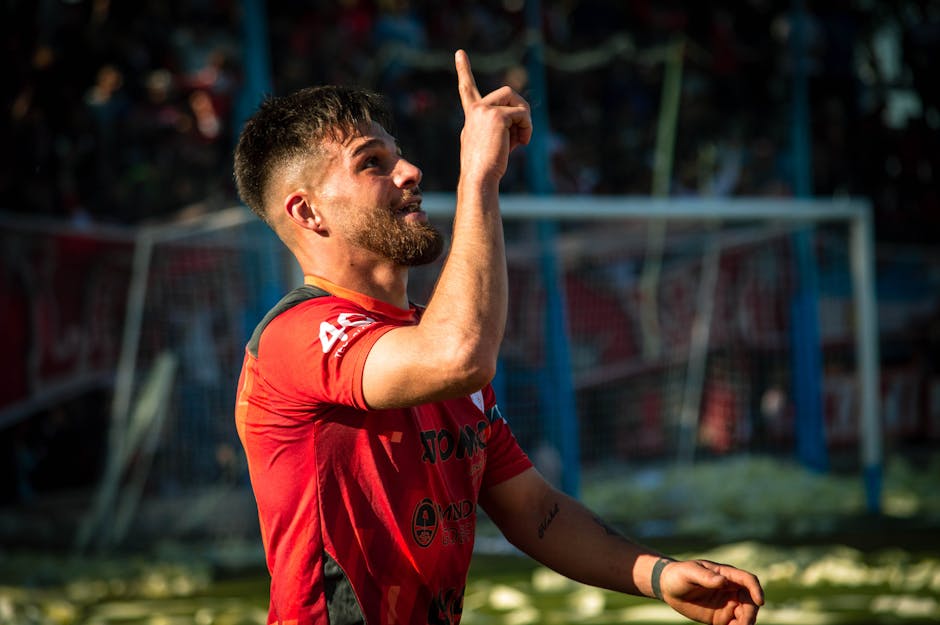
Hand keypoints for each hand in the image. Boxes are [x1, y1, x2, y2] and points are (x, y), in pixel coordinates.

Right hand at [455, 49, 531, 182]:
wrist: (479, 178)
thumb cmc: (488, 169)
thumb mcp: (494, 143)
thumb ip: (503, 127)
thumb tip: (522, 119)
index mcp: (472, 117)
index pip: (467, 90)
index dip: (464, 71)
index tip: (459, 53)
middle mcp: (476, 110)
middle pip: (508, 93)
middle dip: (521, 111)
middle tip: (523, 134)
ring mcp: (484, 110)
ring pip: (517, 101)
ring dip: (526, 120)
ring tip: (521, 140)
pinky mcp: (497, 115)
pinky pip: (523, 114)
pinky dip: (528, 128)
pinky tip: (522, 143)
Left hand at [660, 559, 764, 624]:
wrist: (668, 587)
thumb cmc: (679, 574)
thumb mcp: (689, 573)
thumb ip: (705, 577)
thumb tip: (723, 581)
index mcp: (726, 575)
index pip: (748, 580)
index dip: (756, 590)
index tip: (760, 602)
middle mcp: (731, 590)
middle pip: (750, 602)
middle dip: (750, 614)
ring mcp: (727, 604)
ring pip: (745, 615)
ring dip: (744, 624)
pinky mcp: (722, 617)